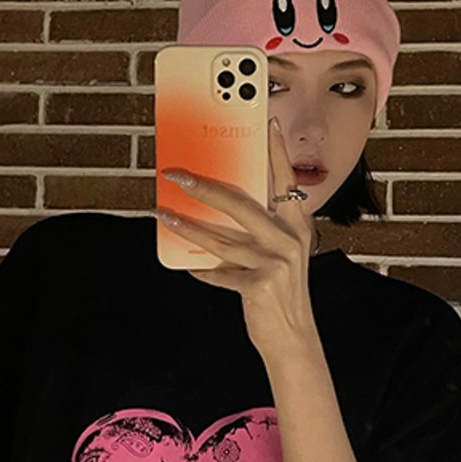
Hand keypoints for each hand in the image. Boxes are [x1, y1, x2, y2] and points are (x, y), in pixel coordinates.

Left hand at [159, 117, 320, 362]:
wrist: (292, 340)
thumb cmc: (280, 294)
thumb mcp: (276, 256)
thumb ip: (255, 232)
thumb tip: (213, 210)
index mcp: (296, 226)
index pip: (286, 180)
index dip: (277, 150)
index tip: (268, 121)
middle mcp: (290, 239)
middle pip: (242, 203)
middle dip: (205, 186)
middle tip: (176, 174)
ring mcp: (276, 262)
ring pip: (222, 238)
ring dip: (188, 226)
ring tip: (164, 215)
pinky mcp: (260, 284)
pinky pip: (220, 272)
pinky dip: (203, 269)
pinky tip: (188, 266)